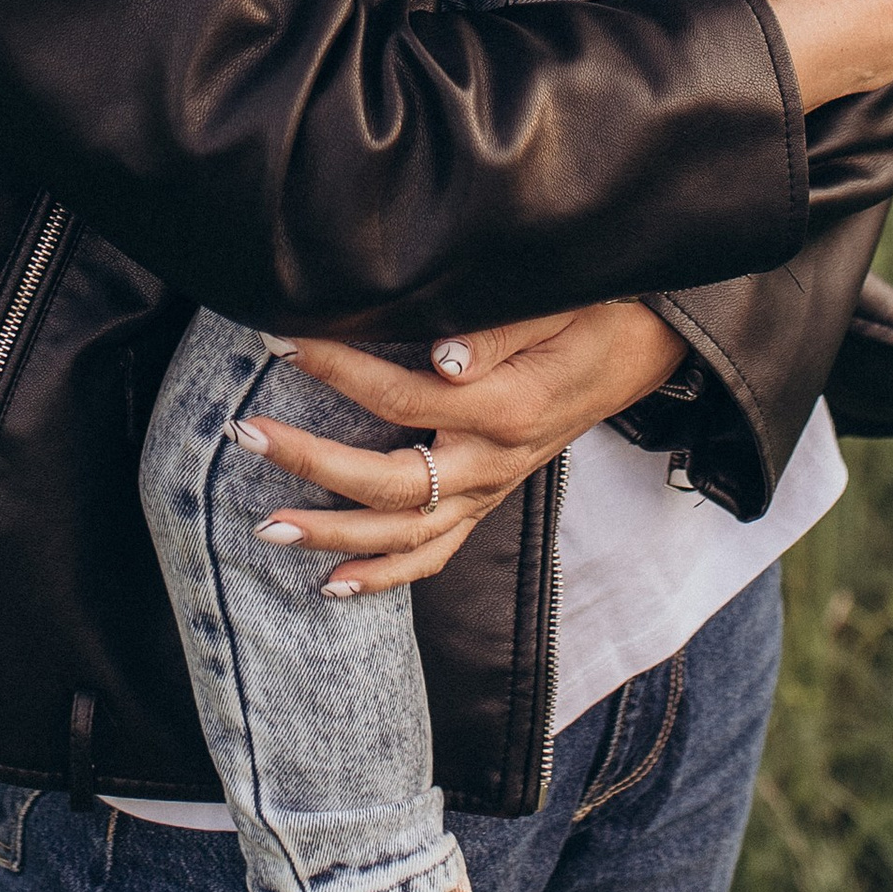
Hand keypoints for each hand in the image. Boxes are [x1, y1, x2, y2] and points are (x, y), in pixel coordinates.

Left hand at [239, 299, 682, 597]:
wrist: (645, 349)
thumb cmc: (594, 314)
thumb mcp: (556, 304)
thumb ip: (496, 331)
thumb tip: (439, 356)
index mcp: (506, 408)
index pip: (402, 395)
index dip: (336, 368)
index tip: (280, 337)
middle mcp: (494, 463)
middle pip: (390, 482)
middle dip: (312, 464)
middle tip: (247, 434)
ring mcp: (491, 491)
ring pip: (404, 535)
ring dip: (333, 535)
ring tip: (267, 527)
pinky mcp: (488, 502)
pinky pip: (434, 555)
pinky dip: (383, 578)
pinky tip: (331, 586)